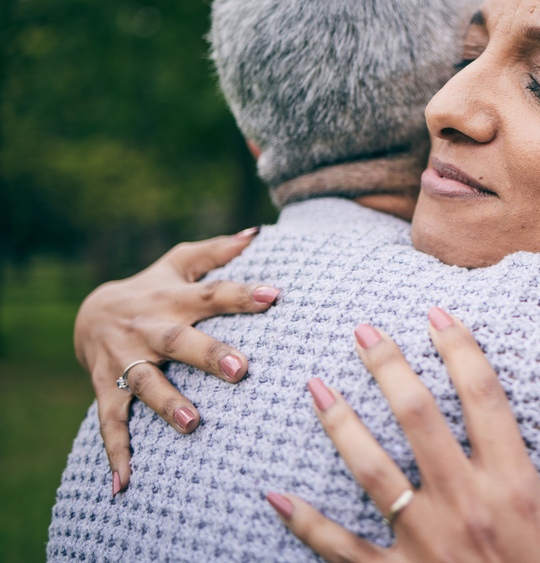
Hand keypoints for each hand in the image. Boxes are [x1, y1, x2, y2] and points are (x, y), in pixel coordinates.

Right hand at [75, 228, 280, 493]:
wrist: (89, 314)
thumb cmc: (152, 288)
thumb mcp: (178, 264)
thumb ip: (217, 251)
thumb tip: (257, 232)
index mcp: (173, 299)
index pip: (212, 294)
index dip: (242, 294)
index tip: (275, 295)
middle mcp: (150, 329)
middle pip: (180, 341)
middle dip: (209, 354)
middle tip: (241, 369)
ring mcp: (126, 361)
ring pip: (146, 384)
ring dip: (167, 403)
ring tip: (191, 423)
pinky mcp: (107, 388)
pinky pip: (111, 423)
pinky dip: (116, 453)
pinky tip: (123, 483)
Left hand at [267, 307, 539, 562]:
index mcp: (515, 486)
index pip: (483, 396)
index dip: (459, 347)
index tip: (438, 312)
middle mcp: (463, 505)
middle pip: (416, 417)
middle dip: (387, 366)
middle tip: (364, 330)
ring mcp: (424, 545)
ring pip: (371, 470)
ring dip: (340, 423)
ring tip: (315, 386)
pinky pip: (341, 550)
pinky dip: (306, 524)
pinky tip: (275, 495)